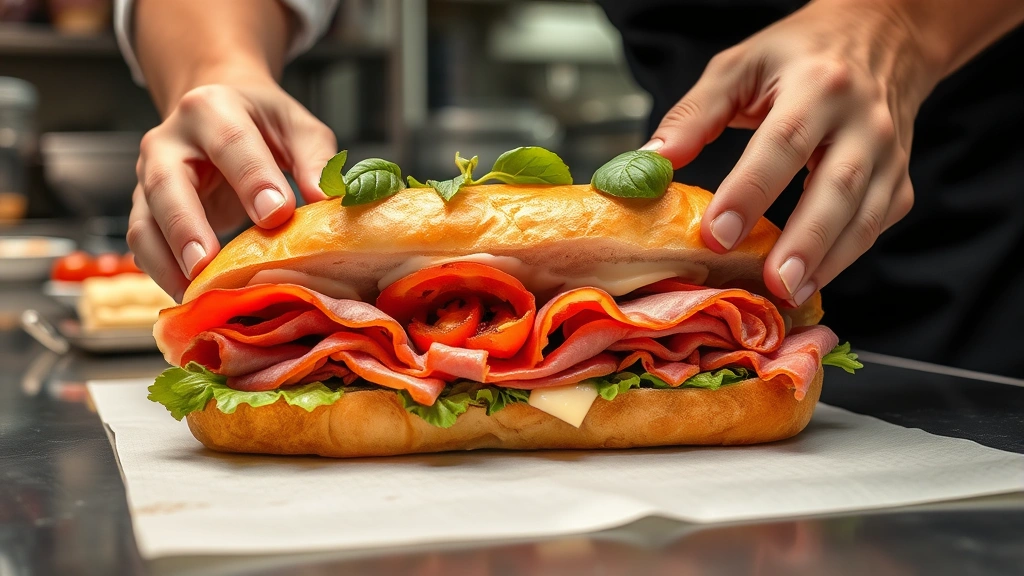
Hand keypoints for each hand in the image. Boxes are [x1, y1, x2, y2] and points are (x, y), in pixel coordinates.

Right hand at [127, 79, 336, 300]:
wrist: (217, 108)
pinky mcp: (145, 208)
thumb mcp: (297, 127)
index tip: (276, 215)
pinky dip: (162, 274)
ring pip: (144, 221)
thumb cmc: (262, 122)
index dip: (252, 179)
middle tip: (208, 265)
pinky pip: (143, 244)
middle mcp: (169, 141)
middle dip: (186, 227)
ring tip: (196, 294)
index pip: (230, 143)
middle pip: (167, 184)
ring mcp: (148, 177)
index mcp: (212, 109)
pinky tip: (190, 297)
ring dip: (167, 262)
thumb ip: (315, 160)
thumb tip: (328, 201)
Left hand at [645, 0, 940, 304]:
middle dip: (805, 241)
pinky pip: (877, 225)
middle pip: (838, 186)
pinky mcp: (898, 179)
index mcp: (818, 84)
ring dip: (829, 261)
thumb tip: (652, 162)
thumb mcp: (740, 67)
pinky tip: (812, 279)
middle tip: (773, 283)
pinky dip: (846, 257)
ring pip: (865, 215)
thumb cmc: (799, 55)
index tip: (717, 234)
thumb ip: (694, 115)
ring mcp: (889, 152)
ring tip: (790, 294)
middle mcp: (863, 119)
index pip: (783, 142)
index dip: (750, 192)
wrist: (881, 37)